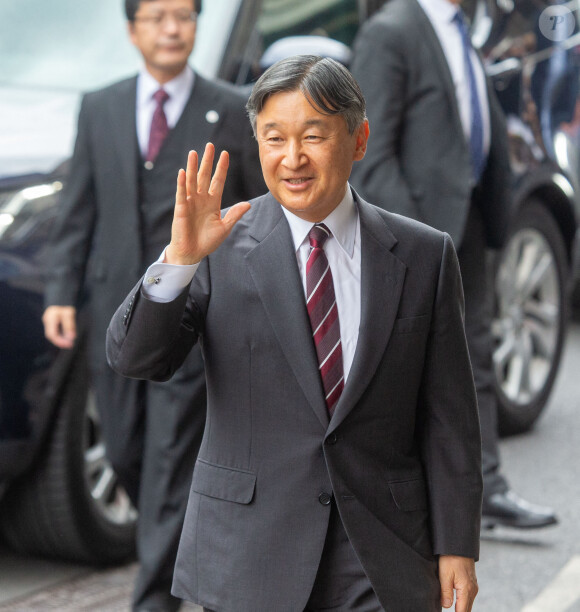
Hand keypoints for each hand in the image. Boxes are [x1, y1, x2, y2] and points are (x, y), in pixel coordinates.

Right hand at [42, 305, 76, 348]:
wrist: (61, 295)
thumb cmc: (65, 304)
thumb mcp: (69, 314)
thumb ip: (69, 325)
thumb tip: (72, 338)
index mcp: (50, 319)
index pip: (52, 334)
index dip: (60, 341)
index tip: (69, 345)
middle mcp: (47, 320)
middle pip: (51, 335)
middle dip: (60, 341)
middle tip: (70, 345)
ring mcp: (48, 320)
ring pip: (53, 333)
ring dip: (61, 338)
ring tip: (70, 343)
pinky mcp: (52, 320)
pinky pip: (55, 329)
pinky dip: (61, 334)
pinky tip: (67, 336)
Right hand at [165, 143, 250, 264]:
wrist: (192, 253)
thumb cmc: (207, 241)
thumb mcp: (224, 227)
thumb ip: (234, 215)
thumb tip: (248, 204)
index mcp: (213, 202)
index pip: (218, 181)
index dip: (222, 168)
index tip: (225, 154)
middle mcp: (201, 199)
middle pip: (205, 176)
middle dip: (208, 161)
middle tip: (210, 145)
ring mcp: (190, 202)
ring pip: (192, 181)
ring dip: (192, 167)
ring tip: (194, 152)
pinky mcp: (181, 209)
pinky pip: (182, 194)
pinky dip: (182, 183)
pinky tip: (183, 172)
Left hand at [439, 555, 477, 611]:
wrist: (459, 545)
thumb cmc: (450, 558)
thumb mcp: (445, 575)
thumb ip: (446, 592)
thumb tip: (446, 606)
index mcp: (466, 589)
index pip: (462, 611)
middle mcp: (473, 589)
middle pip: (467, 609)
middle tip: (451, 611)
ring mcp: (473, 586)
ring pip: (468, 604)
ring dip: (462, 609)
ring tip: (453, 609)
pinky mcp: (472, 582)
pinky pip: (469, 597)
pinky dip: (464, 603)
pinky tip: (457, 604)